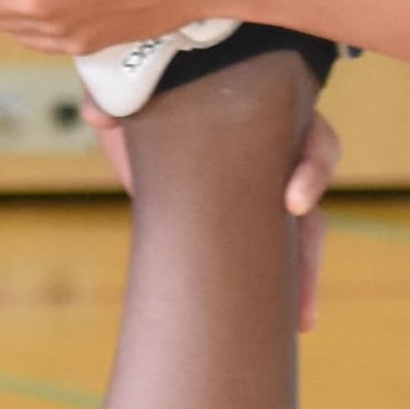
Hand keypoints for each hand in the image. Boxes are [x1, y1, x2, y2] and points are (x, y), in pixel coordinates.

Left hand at [92, 90, 345, 322]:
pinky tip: (284, 323)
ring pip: (302, 231)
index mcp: (267, 114)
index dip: (310, 169)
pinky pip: (272, 251)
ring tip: (300, 322)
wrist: (140, 103)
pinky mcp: (243, 217)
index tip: (292, 202)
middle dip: (311, 243)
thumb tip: (97, 115)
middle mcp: (276, 151)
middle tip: (301, 283)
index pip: (309, 138)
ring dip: (304, 277)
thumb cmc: (150, 85)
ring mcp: (262, 186)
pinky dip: (279, 285)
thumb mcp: (136, 87)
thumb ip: (118, 93)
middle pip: (312, 196)